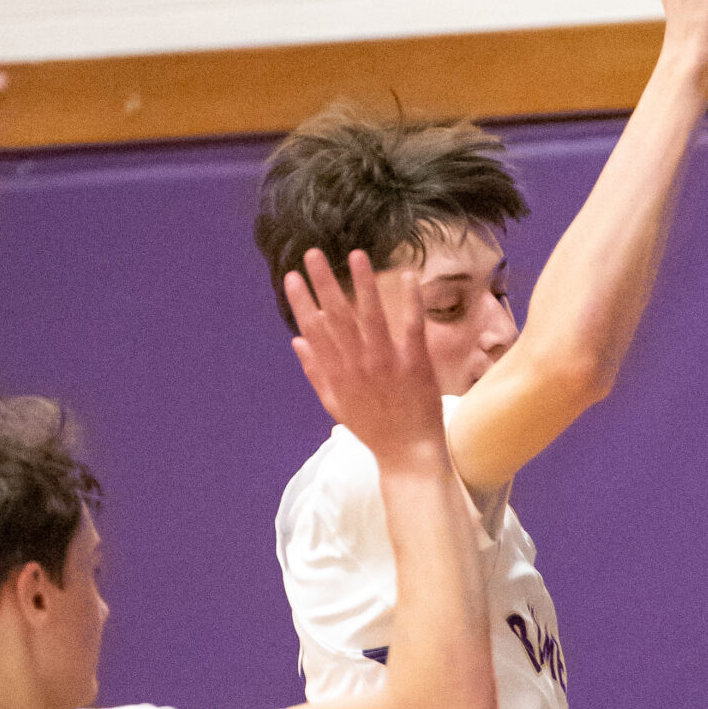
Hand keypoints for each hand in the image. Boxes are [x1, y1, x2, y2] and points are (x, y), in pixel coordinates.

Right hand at [284, 249, 446, 467]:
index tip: (292, 277)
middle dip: (324, 284)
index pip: (314, 331)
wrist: (408, 454)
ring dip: (363, 284)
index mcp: (337, 374)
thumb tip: (296, 341)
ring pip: (372, 317)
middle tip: (313, 253)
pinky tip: (408, 276)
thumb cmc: (372, 429)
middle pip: (338, 318)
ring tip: (357, 255)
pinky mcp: (415, 364)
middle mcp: (359, 365)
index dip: (301, 303)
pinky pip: (412, 328)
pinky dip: (411, 302)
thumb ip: (315, 372)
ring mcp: (387, 363)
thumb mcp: (335, 405)